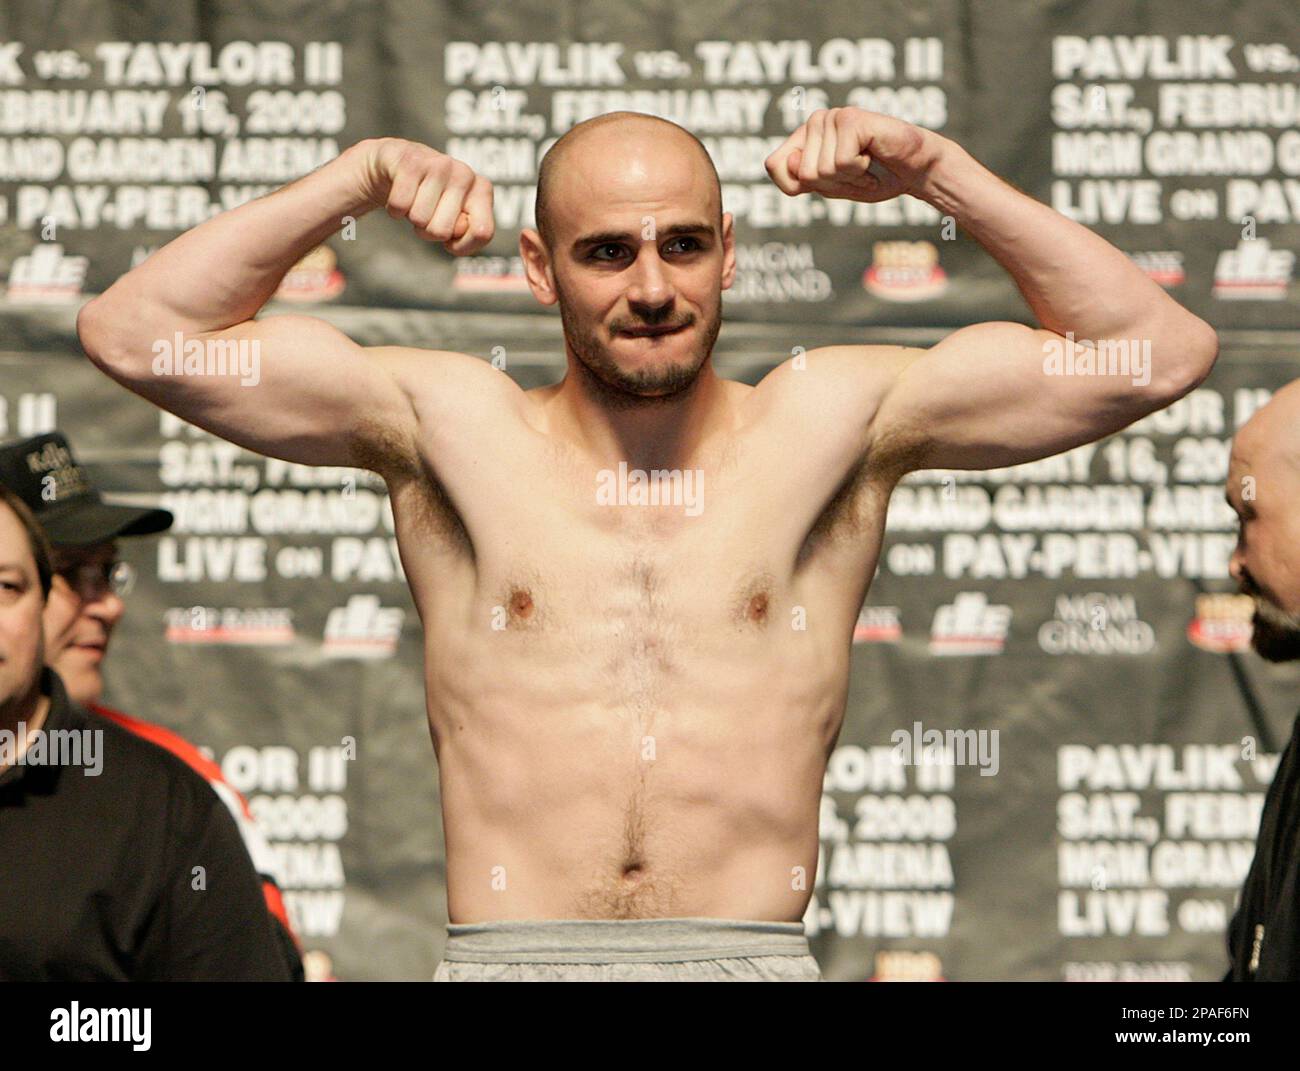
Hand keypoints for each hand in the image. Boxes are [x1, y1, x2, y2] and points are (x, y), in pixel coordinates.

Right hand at [361, 138, 494, 253]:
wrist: (397, 163)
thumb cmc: (431, 197)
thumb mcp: (454, 218)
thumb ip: (465, 233)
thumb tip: (457, 230)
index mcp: (482, 190)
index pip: (483, 233)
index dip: (462, 246)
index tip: (451, 239)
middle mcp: (465, 174)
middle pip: (443, 231)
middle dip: (429, 230)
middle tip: (427, 212)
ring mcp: (439, 165)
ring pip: (419, 219)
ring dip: (411, 217)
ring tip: (415, 200)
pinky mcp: (411, 162)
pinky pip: (399, 205)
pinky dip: (395, 208)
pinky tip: (401, 194)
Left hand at [765, 108, 942, 203]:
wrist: (914, 170)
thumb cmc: (873, 178)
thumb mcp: (830, 188)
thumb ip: (800, 180)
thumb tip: (791, 159)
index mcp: (804, 138)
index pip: (773, 165)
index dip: (797, 185)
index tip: (830, 181)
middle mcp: (814, 123)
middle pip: (803, 174)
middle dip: (833, 185)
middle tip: (857, 173)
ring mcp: (831, 117)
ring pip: (821, 170)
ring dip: (849, 178)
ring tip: (866, 164)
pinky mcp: (851, 118)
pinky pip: (841, 162)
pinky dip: (859, 169)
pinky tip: (872, 154)